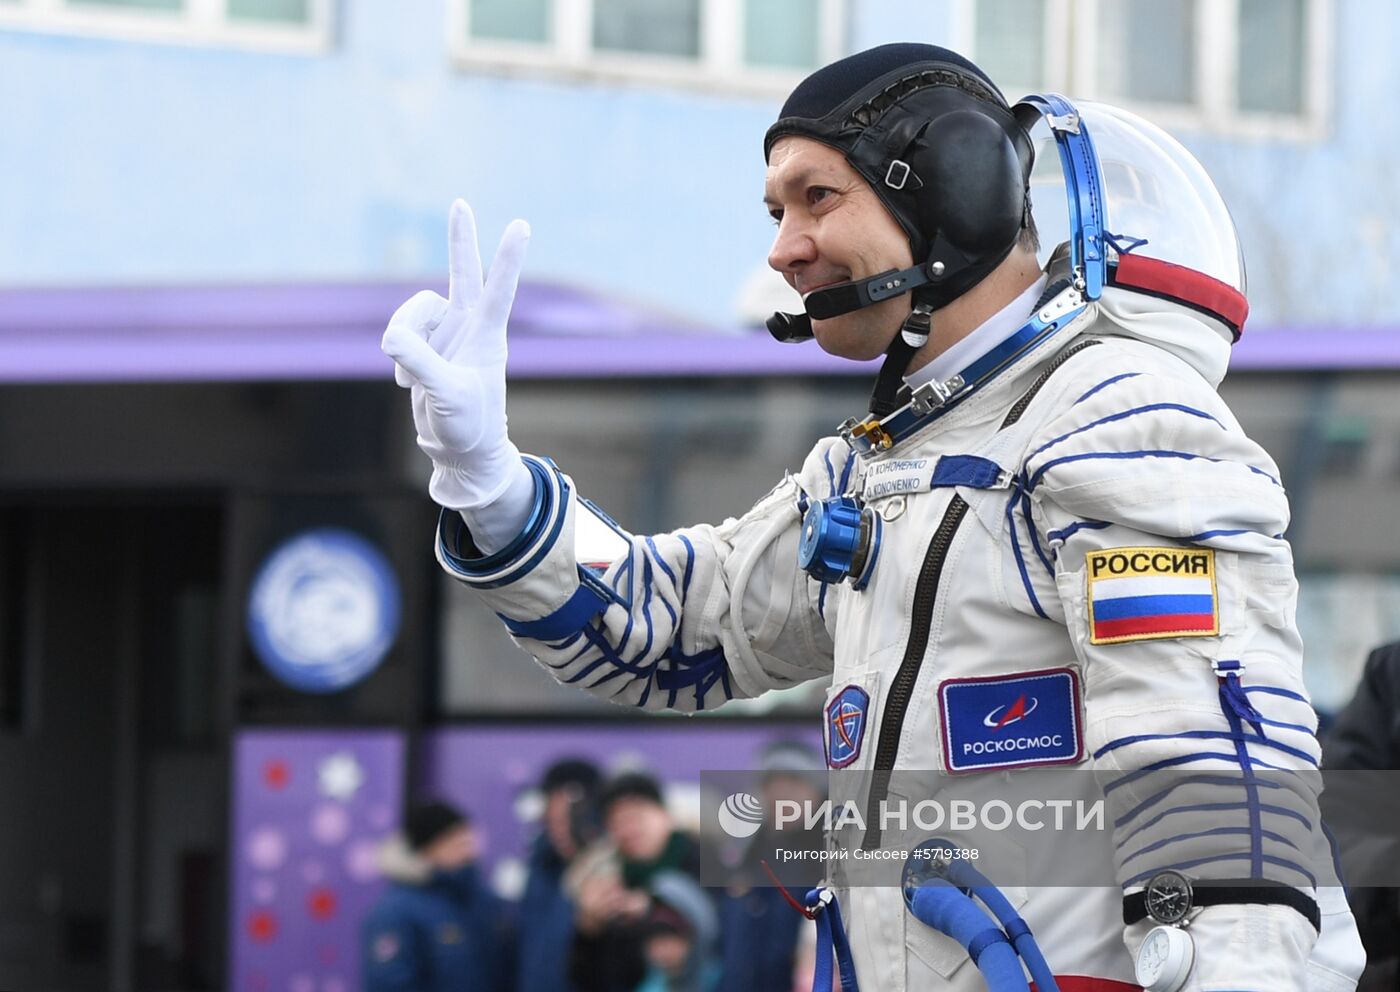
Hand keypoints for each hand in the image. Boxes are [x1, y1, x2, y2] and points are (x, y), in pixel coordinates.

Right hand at [381, 199, 530, 509]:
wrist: (460, 452)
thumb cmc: (468, 426)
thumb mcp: (446, 395)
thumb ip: (419, 362)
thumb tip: (391, 336)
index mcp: (488, 336)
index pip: (499, 289)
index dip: (508, 257)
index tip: (522, 224)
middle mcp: (470, 328)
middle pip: (462, 273)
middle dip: (460, 240)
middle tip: (460, 204)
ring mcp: (447, 335)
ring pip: (411, 313)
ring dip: (403, 337)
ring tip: (411, 376)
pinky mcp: (426, 347)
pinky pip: (397, 335)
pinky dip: (397, 357)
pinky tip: (409, 384)